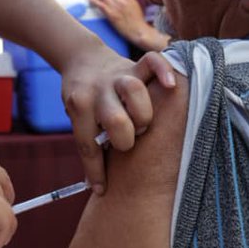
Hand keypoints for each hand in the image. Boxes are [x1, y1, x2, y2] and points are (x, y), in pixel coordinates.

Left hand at [60, 47, 176, 192]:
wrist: (82, 59)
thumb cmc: (83, 99)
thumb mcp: (77, 118)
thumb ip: (89, 142)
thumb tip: (96, 187)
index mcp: (79, 107)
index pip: (88, 145)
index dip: (95, 170)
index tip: (101, 188)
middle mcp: (98, 91)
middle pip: (115, 120)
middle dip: (125, 138)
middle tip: (128, 139)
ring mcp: (118, 76)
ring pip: (134, 91)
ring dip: (142, 112)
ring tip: (143, 122)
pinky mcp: (134, 65)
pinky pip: (153, 62)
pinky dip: (164, 71)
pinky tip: (170, 85)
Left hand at [88, 0, 164, 50]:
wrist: (139, 32)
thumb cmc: (138, 23)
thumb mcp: (135, 7)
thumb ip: (128, 1)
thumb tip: (119, 0)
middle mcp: (122, 0)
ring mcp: (117, 6)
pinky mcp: (112, 14)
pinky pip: (100, 4)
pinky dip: (94, 1)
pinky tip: (90, 0)